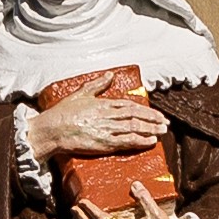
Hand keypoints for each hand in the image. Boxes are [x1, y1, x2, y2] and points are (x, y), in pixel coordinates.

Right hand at [24, 92, 167, 162]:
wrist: (52, 129)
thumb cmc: (63, 112)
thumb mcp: (80, 93)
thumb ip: (97, 84)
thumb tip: (110, 74)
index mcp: (103, 103)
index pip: (130, 106)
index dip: (146, 110)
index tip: (157, 114)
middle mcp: (108, 115)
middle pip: (136, 116)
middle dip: (153, 120)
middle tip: (166, 124)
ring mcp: (107, 130)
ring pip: (134, 128)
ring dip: (150, 130)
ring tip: (162, 132)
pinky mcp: (103, 143)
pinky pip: (126, 142)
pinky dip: (140, 141)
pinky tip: (150, 142)